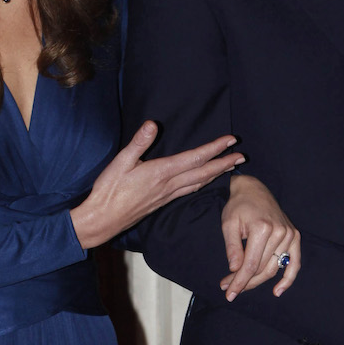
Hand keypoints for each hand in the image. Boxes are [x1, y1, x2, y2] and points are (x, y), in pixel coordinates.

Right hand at [70, 122, 244, 249]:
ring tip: (231, 167)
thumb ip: (138, 142)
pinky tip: (204, 182)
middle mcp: (169, 185)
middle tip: (242, 156)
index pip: (195, 158)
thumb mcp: (120, 162)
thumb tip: (153, 124)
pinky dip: (202, 184)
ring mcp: (167, 196)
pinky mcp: (162, 202)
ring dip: (217, 174)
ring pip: (199, 184)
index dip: (215, 148)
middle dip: (224, 163)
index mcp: (161, 172)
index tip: (231, 140)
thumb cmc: (108, 190)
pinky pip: (189, 191)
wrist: (102, 220)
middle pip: (203, 173)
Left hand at [218, 174, 300, 300]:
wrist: (254, 189)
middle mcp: (279, 232)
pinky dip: (288, 278)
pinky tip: (277, 291)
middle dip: (244, 282)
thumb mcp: (228, 223)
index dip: (239, 281)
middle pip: (261, 268)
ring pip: (273, 268)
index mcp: (262, 228)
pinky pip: (294, 262)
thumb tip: (235, 270)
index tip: (228, 293)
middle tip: (228, 288)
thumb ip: (232, 247)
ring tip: (241, 286)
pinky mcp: (294, 236)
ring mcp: (289, 234)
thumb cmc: (238, 206)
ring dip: (257, 281)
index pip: (250, 264)